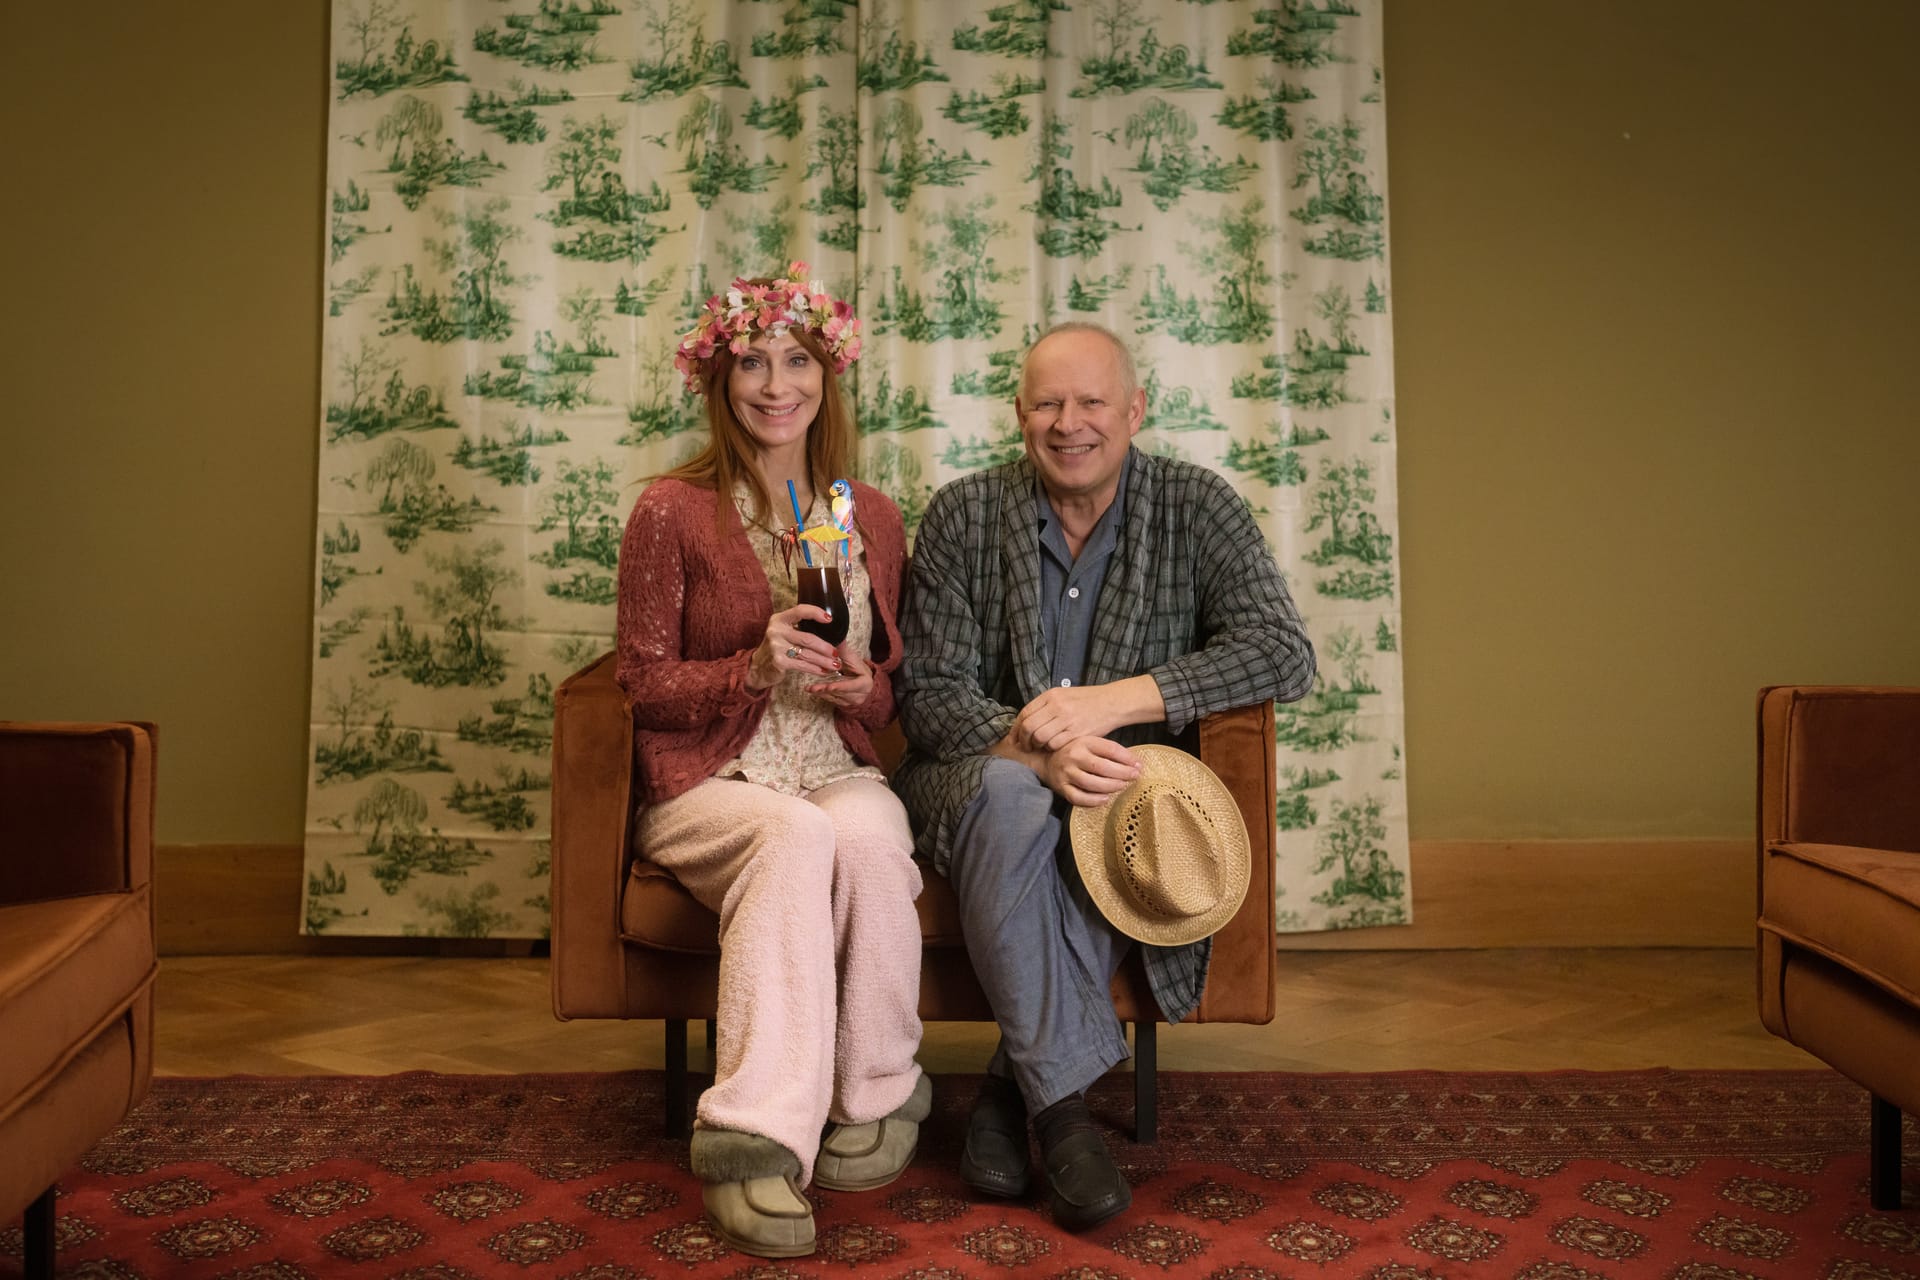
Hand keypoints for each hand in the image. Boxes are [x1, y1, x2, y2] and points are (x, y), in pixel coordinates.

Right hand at [748, 606, 842, 690]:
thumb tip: (827, 627)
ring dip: (823, 661)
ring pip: (807, 654)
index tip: (830, 619)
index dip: (816, 613)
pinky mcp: (779, 661)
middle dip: (825, 647)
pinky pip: (802, 665)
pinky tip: (823, 671)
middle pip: (808, 638)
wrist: (757, 666)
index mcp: (779, 619)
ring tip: (835, 665)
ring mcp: (776, 646)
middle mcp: (776, 631)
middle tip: (836, 653)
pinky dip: (815, 669)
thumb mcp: (783, 632)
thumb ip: (799, 627)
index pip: (800, 611)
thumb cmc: (776, 647)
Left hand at [808, 649, 873, 708]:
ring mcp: (852, 701)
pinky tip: (813, 691)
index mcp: (865, 683)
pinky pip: (832, 700)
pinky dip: (822, 695)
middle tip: (812, 688)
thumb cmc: (857, 667)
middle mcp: (860, 695)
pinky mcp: (844, 704)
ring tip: (809, 688)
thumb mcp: (852, 658)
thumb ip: (844, 650)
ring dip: (821, 693)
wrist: (862, 679)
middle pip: (841, 693)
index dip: (841, 686)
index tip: (830, 687)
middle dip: (826, 690)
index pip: (853, 686)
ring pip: (835, 698)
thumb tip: (837, 636)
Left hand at [1014, 685, 1129, 752]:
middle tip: (1025, 747)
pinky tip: (1053, 748)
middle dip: (1023, 741)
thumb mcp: (1063, 695)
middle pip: (1029, 727)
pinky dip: (1051, 749)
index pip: (1024, 714)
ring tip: (1039, 748)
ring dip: (1037, 746)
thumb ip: (1044, 706)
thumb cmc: (1086, 700)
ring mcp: (1067, 720)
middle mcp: (1057, 706)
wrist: (1112, 703)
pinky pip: (1055, 745)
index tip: (1014, 738)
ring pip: (1040, 738)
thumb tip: (1024, 723)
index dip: (1016, 729)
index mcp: (1051, 695)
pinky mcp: (1077, 733)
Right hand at [1041, 736, 1140, 806]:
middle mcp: (1073, 756)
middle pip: (1102, 767)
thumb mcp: (1089, 743)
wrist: (1045, 760)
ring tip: (1122, 786)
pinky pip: (1079, 798)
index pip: (1109, 749)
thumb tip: (1134, 762)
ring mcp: (1066, 773)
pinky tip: (1106, 799)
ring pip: (1092, 783)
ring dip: (1111, 786)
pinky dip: (1094, 800)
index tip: (1139, 765)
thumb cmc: (1074, 751)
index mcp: (1083, 742)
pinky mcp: (1061, 788)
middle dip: (1123, 773)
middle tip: (1135, 776)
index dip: (1127, 758)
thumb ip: (1107, 750)